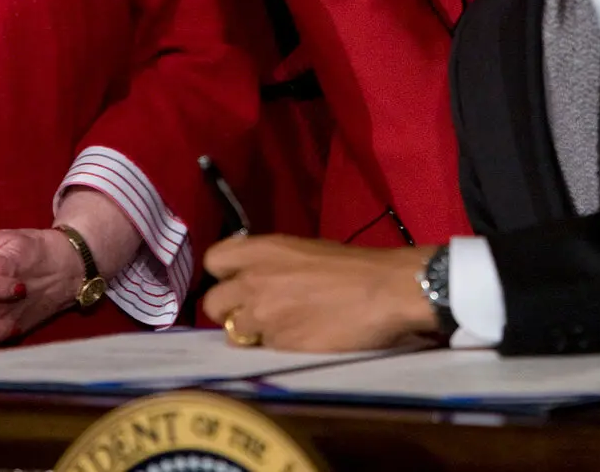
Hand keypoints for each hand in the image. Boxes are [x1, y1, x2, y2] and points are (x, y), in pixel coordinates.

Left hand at [202, 235, 436, 351]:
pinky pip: (262, 351)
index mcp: (263, 250)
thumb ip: (272, 264)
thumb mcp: (306, 250)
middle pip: (213, 304)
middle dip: (230, 310)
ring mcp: (263, 316)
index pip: (214, 261)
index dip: (224, 274)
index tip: (238, 280)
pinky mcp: (279, 346)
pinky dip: (276, 348)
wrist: (386, 291)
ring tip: (282, 328)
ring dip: (252, 333)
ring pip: (234, 333)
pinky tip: (300, 339)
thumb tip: (258, 278)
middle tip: (255, 312)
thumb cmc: (355, 266)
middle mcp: (254, 281)